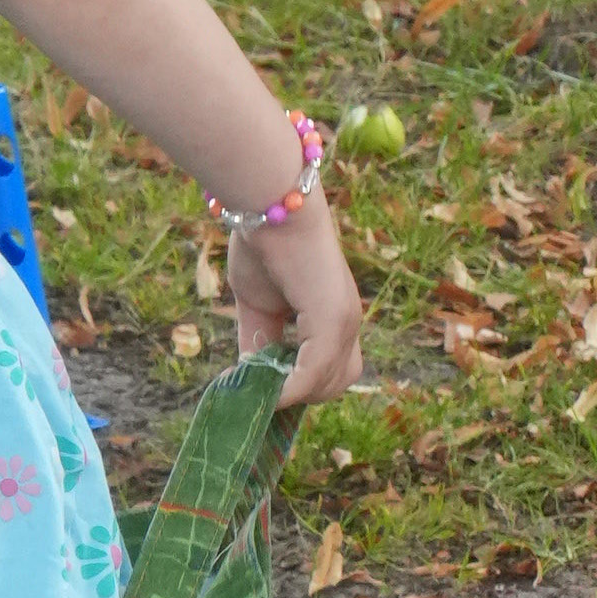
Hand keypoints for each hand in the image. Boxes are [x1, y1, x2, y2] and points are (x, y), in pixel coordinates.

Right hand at [227, 183, 363, 406]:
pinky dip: (290, 391)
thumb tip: (249, 374)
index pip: (332, 365)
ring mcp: (343, 320)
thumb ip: (259, 338)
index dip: (302, 380)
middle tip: (261, 386)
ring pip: (327, 384)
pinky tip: (265, 391)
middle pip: (336, 382)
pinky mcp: (330, 319)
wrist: (269, 203)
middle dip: (299, 392)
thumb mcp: (255, 302)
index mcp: (333, 310)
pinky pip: (313, 373)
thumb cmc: (262, 240)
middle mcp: (347, 318)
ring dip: (292, 394)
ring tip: (259, 386)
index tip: (266, 381)